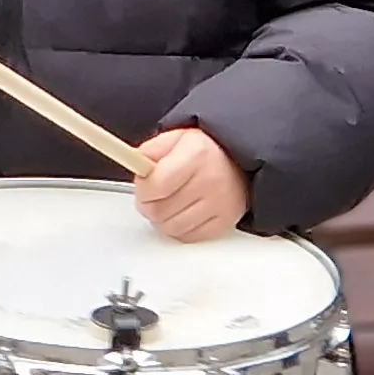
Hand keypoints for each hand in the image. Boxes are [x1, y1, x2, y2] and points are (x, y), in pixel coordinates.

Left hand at [134, 127, 248, 241]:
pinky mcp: (225, 222)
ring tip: (168, 202)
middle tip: (152, 196)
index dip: (142, 189)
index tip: (142, 185)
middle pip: (160, 211)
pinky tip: (182, 212)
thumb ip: (150, 150)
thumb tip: (134, 164)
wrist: (239, 162)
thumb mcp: (175, 138)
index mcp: (197, 154)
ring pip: (171, 228)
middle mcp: (211, 180)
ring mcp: (220, 204)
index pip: (156, 185)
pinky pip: (188, 237)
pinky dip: (179, 228)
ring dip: (162, 219)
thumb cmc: (205, 151)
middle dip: (148, 205)